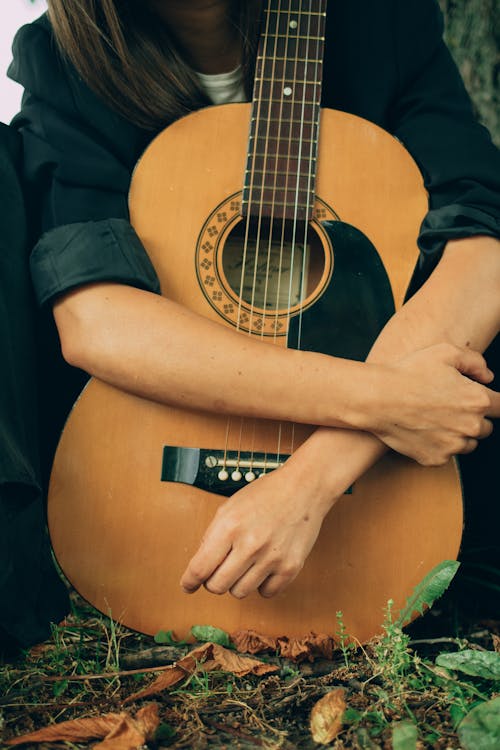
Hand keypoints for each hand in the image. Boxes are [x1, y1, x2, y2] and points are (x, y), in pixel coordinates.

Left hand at [180, 465, 327, 598]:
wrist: (303, 488)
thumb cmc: (265, 495)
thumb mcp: (229, 507)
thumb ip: (212, 537)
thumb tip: (199, 568)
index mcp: (229, 526)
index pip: (200, 568)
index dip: (189, 581)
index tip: (188, 585)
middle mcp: (250, 544)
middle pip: (217, 586)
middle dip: (213, 580)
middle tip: (219, 570)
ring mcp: (272, 558)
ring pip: (240, 592)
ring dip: (238, 581)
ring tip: (246, 562)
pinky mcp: (290, 567)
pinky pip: (266, 593)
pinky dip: (261, 584)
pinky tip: (263, 567)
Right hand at [369, 343, 499, 465]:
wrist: (376, 399)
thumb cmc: (408, 373)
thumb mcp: (445, 352)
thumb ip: (475, 362)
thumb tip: (487, 377)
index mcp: (477, 400)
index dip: (496, 402)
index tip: (488, 402)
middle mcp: (470, 427)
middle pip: (487, 428)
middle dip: (474, 418)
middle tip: (451, 406)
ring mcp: (452, 446)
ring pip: (468, 444)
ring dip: (459, 434)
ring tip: (436, 418)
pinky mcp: (435, 458)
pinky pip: (446, 454)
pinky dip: (439, 445)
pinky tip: (423, 429)